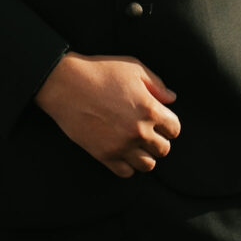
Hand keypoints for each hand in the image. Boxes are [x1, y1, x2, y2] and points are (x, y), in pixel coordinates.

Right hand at [34, 52, 180, 177]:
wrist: (67, 84)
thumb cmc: (100, 71)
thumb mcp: (133, 68)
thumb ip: (157, 84)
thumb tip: (171, 99)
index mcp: (150, 109)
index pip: (174, 129)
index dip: (168, 123)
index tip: (159, 119)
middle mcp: (139, 131)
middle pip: (164, 149)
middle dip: (158, 139)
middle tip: (147, 130)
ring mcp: (122, 146)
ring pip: (148, 165)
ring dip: (145, 154)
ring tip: (135, 142)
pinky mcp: (104, 156)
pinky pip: (126, 172)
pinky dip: (128, 165)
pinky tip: (122, 150)